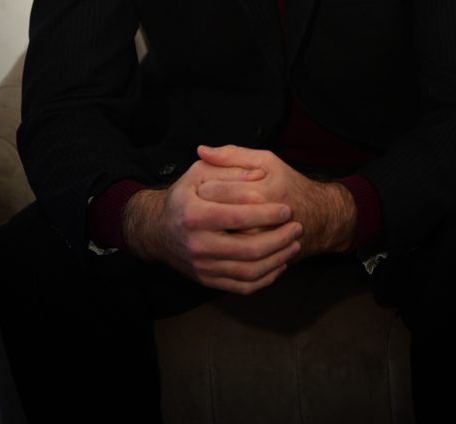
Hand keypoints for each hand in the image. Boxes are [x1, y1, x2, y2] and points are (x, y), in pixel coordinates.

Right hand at [122, 155, 301, 293]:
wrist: (158, 230)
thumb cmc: (185, 196)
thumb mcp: (199, 173)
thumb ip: (227, 168)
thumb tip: (256, 175)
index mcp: (194, 214)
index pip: (238, 217)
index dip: (266, 214)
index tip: (287, 209)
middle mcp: (197, 244)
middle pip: (247, 248)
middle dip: (279, 239)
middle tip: (297, 228)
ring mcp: (202, 266)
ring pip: (248, 271)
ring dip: (277, 260)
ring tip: (294, 246)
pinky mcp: (207, 280)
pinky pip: (242, 287)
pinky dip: (265, 279)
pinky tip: (279, 265)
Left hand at [196, 145, 357, 259]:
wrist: (320, 218)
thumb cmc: (290, 186)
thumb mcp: (266, 161)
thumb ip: (233, 154)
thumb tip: (202, 150)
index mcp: (257, 193)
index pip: (212, 191)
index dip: (202, 188)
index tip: (202, 187)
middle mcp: (258, 222)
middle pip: (214, 219)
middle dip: (205, 212)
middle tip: (206, 208)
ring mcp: (261, 246)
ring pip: (222, 244)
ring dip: (213, 234)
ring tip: (214, 225)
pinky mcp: (263, 262)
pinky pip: (236, 263)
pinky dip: (226, 255)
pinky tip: (226, 244)